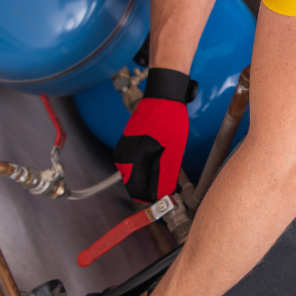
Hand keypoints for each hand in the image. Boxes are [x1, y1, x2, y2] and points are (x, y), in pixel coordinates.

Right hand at [113, 68, 193, 201]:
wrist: (163, 97)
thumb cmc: (169, 120)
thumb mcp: (173, 151)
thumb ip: (165, 176)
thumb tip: (161, 197)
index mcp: (131, 160)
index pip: (137, 193)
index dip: (153, 198)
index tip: (168, 197)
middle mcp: (122, 158)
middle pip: (135, 185)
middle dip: (152, 188)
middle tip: (171, 181)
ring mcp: (123, 151)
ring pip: (136, 176)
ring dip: (151, 178)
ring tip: (168, 166)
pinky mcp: (127, 146)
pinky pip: (136, 165)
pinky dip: (148, 168)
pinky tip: (161, 159)